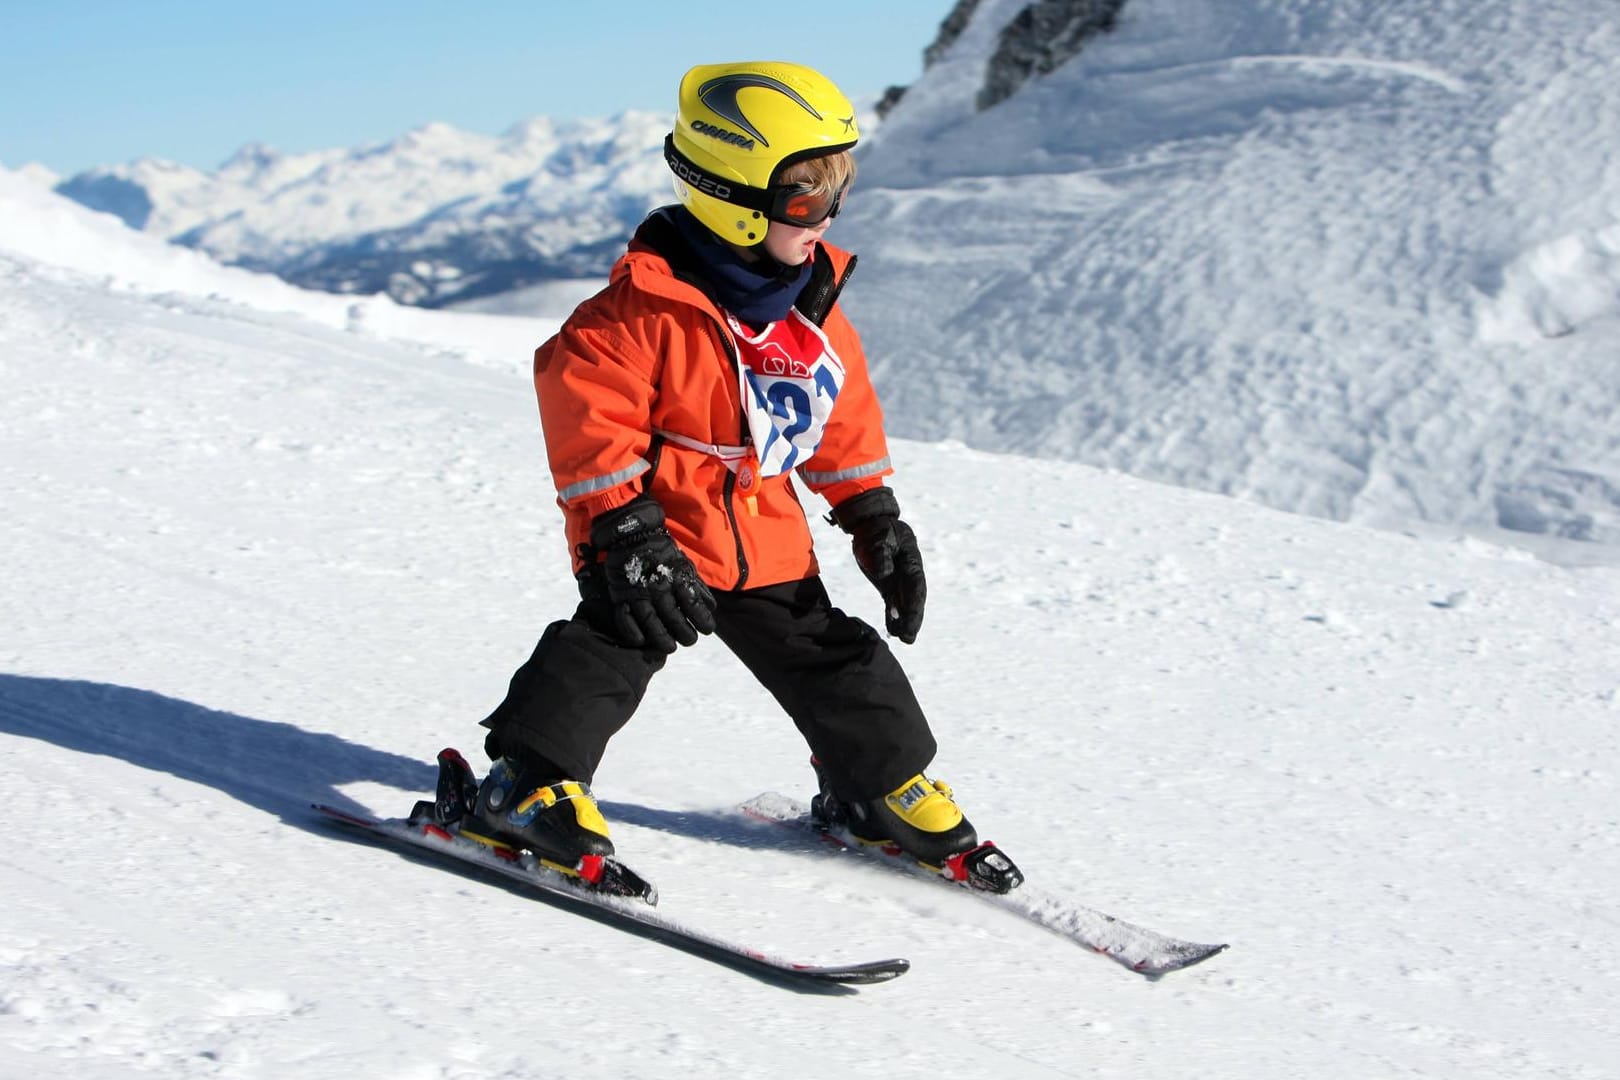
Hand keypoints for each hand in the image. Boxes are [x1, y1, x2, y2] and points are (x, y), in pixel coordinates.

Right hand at [590, 497, 716, 652]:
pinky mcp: (621, 594)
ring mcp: (638, 591)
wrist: (630, 533)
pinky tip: (641, 641)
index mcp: (675, 577)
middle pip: (673, 617)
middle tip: (690, 641)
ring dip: (661, 637)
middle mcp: (658, 587)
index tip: (708, 630)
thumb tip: (711, 607)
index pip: (693, 605)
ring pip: (650, 621)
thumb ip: (696, 586)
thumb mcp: (684, 563)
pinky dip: (631, 631)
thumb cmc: (661, 550)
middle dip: (685, 633)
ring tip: (670, 648)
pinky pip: (625, 616)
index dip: (702, 620)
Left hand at [830, 488, 925, 643]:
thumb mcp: (879, 539)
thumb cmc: (878, 529)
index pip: (915, 589)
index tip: (911, 623)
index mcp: (912, 563)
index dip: (914, 608)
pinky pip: (893, 603)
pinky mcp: (889, 584)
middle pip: (914, 600)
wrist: (873, 524)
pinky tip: (892, 630)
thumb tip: (884, 575)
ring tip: (903, 639)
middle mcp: (909, 574)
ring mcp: (900, 580)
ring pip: (905, 604)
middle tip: (909, 639)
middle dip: (913, 620)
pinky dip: (893, 616)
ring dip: (905, 621)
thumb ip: (882, 556)